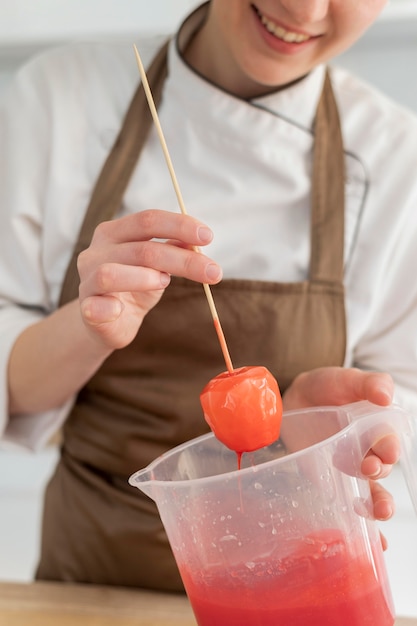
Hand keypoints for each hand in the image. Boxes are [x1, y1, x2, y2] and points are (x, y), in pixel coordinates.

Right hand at [77, 209, 221, 349]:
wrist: (107, 322)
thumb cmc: (134, 287)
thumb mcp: (157, 266)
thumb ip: (173, 249)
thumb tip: (198, 241)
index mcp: (115, 233)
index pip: (148, 220)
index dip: (179, 225)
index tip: (208, 237)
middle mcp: (97, 252)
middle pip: (142, 249)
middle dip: (182, 260)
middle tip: (214, 272)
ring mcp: (87, 280)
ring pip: (111, 274)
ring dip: (143, 278)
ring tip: (165, 283)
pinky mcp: (86, 309)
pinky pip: (94, 306)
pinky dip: (108, 307)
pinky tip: (120, 309)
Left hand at [282, 367, 398, 537]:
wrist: (295, 399)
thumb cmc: (326, 388)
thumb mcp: (346, 379)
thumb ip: (368, 383)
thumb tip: (386, 396)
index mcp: (378, 426)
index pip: (390, 440)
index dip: (390, 447)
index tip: (385, 451)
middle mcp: (369, 451)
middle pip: (383, 468)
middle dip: (380, 472)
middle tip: (369, 468)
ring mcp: (351, 469)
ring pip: (373, 492)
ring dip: (380, 505)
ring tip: (380, 512)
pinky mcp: (334, 482)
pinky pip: (351, 506)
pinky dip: (364, 528)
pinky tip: (374, 543)